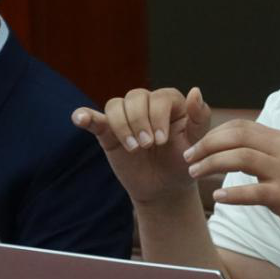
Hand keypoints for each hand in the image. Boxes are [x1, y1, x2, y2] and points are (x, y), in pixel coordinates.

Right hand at [72, 87, 210, 205]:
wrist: (165, 188)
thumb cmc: (183, 162)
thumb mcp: (195, 143)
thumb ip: (199, 118)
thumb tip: (195, 90)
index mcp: (171, 102)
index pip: (159, 97)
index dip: (158, 116)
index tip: (161, 140)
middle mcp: (147, 104)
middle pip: (136, 97)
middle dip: (140, 121)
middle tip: (147, 146)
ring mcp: (126, 117)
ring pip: (116, 105)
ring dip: (122, 125)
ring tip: (133, 148)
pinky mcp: (108, 132)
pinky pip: (94, 118)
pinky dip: (85, 116)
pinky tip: (80, 118)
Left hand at [183, 120, 279, 243]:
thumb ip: (268, 154)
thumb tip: (239, 152)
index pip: (240, 126)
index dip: (214, 133)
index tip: (197, 145)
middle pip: (237, 136)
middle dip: (207, 144)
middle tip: (188, 157)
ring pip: (240, 158)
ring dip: (212, 164)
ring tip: (194, 174)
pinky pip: (253, 191)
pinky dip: (233, 193)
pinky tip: (217, 198)